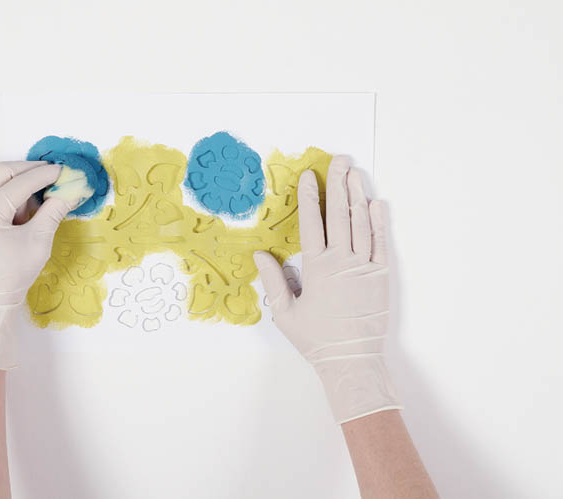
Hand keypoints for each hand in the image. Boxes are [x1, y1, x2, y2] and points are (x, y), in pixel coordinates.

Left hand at [0, 161, 72, 368]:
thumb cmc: (14, 274)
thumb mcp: (39, 240)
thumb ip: (55, 210)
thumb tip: (73, 189)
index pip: (20, 182)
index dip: (46, 174)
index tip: (65, 170)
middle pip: (1, 171)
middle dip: (29, 169)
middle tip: (53, 172)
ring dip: (18, 180)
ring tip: (43, 189)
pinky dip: (9, 192)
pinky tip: (27, 203)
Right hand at [253, 157, 400, 422]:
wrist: (352, 360)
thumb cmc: (316, 339)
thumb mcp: (284, 312)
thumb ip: (273, 280)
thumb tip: (260, 254)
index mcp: (316, 267)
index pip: (312, 223)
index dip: (310, 197)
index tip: (309, 175)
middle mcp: (341, 260)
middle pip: (339, 214)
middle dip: (338, 183)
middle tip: (339, 159)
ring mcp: (364, 266)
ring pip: (361, 222)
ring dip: (358, 195)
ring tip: (355, 172)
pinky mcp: (382, 275)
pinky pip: (381, 242)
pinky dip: (379, 221)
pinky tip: (376, 202)